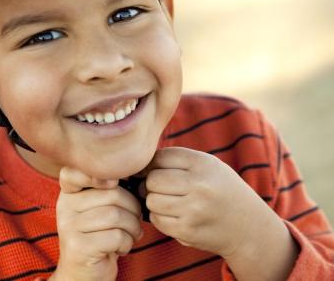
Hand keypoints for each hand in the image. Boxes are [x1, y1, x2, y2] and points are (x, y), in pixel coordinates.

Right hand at [52, 167, 142, 280]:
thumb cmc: (99, 236)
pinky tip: (122, 248)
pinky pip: (115, 236)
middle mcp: (64, 207)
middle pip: (111, 194)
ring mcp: (69, 227)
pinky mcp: (78, 247)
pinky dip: (127, 242)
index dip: (96, 173)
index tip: (114, 183)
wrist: (84, 275)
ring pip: (115, 215)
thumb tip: (132, 174)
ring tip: (132, 234)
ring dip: (133, 227)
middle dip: (133, 208)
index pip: (74, 172)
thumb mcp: (98, 209)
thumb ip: (107, 190)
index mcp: (69, 193)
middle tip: (136, 220)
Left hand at [143, 147, 286, 259]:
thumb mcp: (208, 165)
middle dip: (150, 183)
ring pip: (151, 200)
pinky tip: (172, 214)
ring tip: (167, 200)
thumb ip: (177, 159)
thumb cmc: (220, 189)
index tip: (153, 170)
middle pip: (152, 179)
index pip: (160, 157)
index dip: (151, 163)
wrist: (248, 226)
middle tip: (157, 187)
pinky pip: (157, 220)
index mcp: (202, 163)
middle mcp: (199, 185)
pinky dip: (159, 217)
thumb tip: (139, 164)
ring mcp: (193, 209)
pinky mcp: (188, 231)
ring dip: (153, 201)